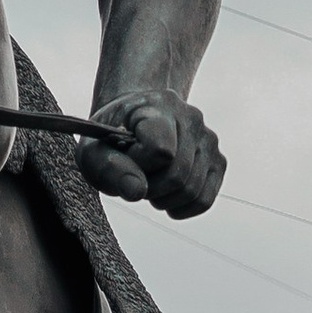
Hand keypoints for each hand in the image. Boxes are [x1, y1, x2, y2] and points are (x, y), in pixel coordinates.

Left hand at [80, 96, 224, 218]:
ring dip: (163, 199)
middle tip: (134, 177)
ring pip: (191, 191)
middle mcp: (191, 116)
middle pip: (177, 176)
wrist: (132, 124)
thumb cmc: (111, 139)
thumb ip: (108, 168)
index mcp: (158, 104)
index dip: (139, 165)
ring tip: (147, 183)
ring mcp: (208, 139)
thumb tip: (136, 190)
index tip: (125, 156)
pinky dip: (181, 208)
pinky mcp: (218, 160)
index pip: (161, 150)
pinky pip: (204, 200)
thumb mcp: (93, 151)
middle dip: (149, 188)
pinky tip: (164, 197)